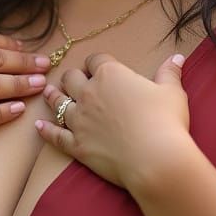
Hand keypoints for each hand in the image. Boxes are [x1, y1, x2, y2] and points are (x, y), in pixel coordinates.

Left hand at [36, 52, 191, 191]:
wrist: (156, 159)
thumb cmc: (166, 122)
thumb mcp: (172, 92)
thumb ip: (169, 73)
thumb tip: (177, 57)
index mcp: (111, 75)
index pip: (95, 59)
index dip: (96, 62)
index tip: (98, 66)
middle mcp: (89, 94)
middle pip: (71, 78)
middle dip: (72, 77)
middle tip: (74, 80)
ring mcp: (80, 120)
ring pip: (57, 103)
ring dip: (53, 97)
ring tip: (49, 93)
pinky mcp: (76, 145)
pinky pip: (55, 135)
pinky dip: (46, 130)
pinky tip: (39, 126)